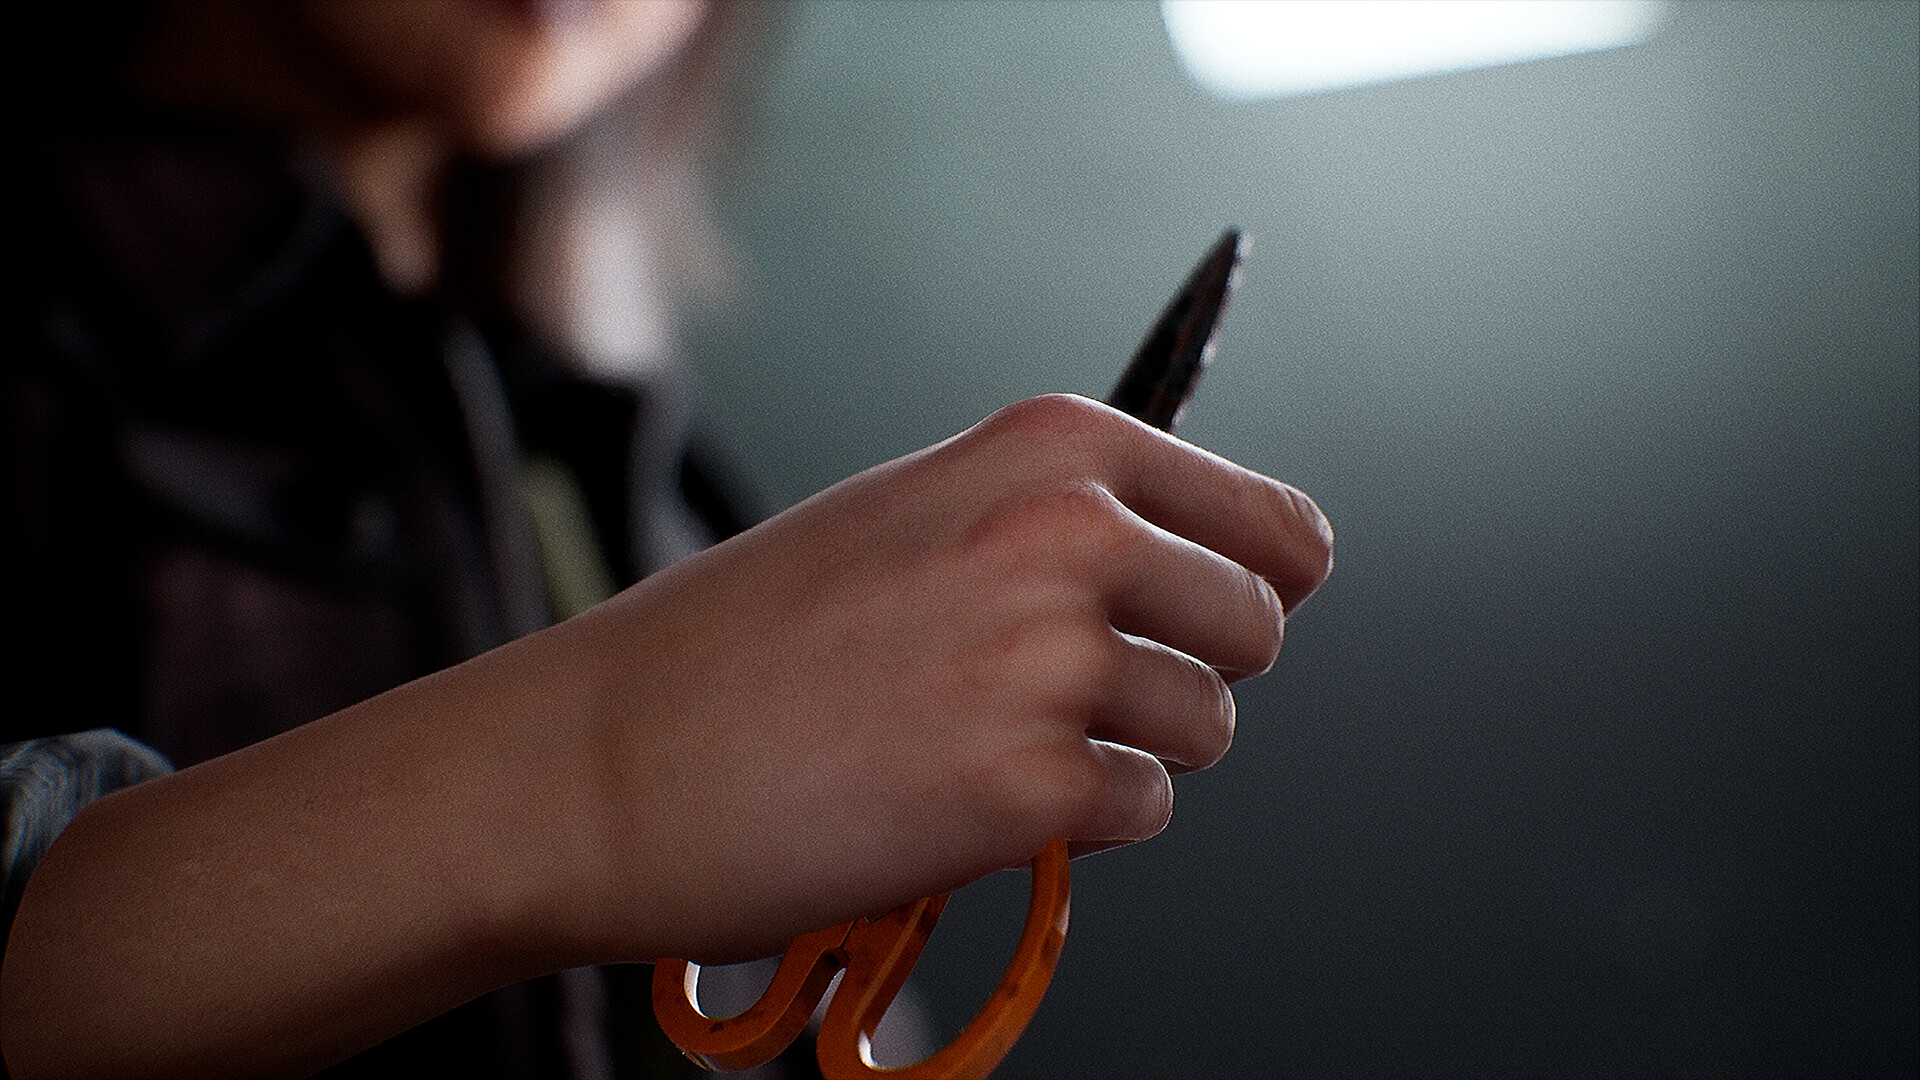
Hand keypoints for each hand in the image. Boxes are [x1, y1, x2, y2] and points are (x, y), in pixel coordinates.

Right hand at [540, 393, 1332, 963]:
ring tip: (996, 741)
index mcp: (1049, 448)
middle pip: (1258, 626)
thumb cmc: (741, 639)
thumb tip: (1193, 562)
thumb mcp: (916, 514)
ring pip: (1205, 728)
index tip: (1229, 607)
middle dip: (1191, 672)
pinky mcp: (1028, 788)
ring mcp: (1051, 660)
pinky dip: (1076, 825)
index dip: (1257, 581)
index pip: (1272, 522)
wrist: (608, 758)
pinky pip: (1141, 813)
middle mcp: (1066, 534)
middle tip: (1081, 694)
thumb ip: (1058, 520)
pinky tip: (972, 797)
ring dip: (1125, 753)